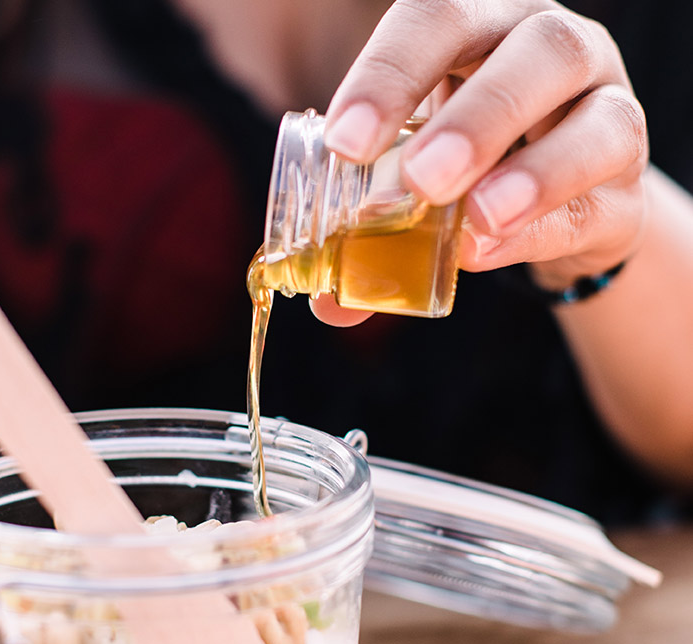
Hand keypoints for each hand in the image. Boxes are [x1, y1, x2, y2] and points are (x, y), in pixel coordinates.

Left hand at [313, 0, 646, 324]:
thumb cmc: (470, 169)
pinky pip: (599, 200)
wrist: (558, 205)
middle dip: (472, 119)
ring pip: (598, 118)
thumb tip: (328, 303)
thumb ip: (370, 230)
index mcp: (480, 31)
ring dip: (533, 175)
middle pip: (534, 53)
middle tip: (421, 181)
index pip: (438, 19)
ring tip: (475, 218)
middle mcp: (552, 51)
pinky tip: (493, 250)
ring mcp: (605, 111)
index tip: (346, 142)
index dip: (390, 73)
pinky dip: (545, 228)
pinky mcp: (626, 186)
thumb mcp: (412, 179)